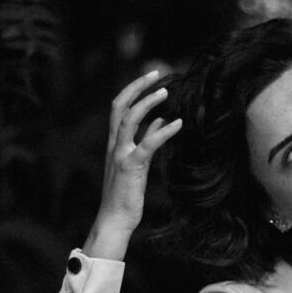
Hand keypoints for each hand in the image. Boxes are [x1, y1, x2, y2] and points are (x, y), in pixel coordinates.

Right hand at [84, 70, 182, 258]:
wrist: (114, 220)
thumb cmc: (126, 195)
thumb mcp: (137, 164)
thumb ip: (145, 141)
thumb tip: (159, 121)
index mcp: (114, 144)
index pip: (119, 108)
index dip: (133, 90)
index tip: (149, 77)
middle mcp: (114, 145)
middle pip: (120, 106)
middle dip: (137, 86)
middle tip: (155, 72)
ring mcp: (120, 155)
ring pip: (129, 119)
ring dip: (147, 102)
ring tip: (165, 91)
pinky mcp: (131, 167)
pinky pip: (147, 144)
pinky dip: (162, 131)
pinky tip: (177, 124)